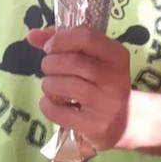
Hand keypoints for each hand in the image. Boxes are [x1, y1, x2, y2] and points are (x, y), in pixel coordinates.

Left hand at [28, 26, 130, 150]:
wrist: (128, 122)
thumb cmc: (104, 84)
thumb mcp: (95, 59)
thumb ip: (64, 42)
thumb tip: (32, 35)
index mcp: (116, 56)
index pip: (86, 37)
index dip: (61, 39)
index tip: (50, 47)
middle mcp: (114, 78)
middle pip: (71, 61)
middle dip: (50, 63)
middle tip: (49, 69)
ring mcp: (105, 104)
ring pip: (61, 84)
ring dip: (47, 84)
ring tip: (52, 86)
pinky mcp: (93, 126)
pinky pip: (56, 110)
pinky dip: (46, 104)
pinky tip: (53, 103)